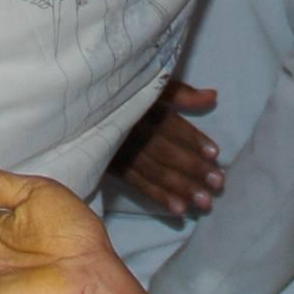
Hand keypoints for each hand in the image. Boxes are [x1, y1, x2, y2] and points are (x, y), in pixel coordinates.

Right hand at [112, 84, 222, 214]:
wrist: (75, 106)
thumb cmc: (120, 93)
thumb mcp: (148, 83)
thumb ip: (180, 93)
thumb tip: (213, 96)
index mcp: (140, 105)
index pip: (170, 124)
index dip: (192, 138)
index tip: (215, 153)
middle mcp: (129, 129)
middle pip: (164, 150)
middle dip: (192, 167)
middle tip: (218, 184)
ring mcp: (118, 149)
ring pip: (152, 170)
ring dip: (179, 187)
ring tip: (204, 202)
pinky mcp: (110, 166)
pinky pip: (136, 184)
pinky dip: (158, 197)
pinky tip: (178, 210)